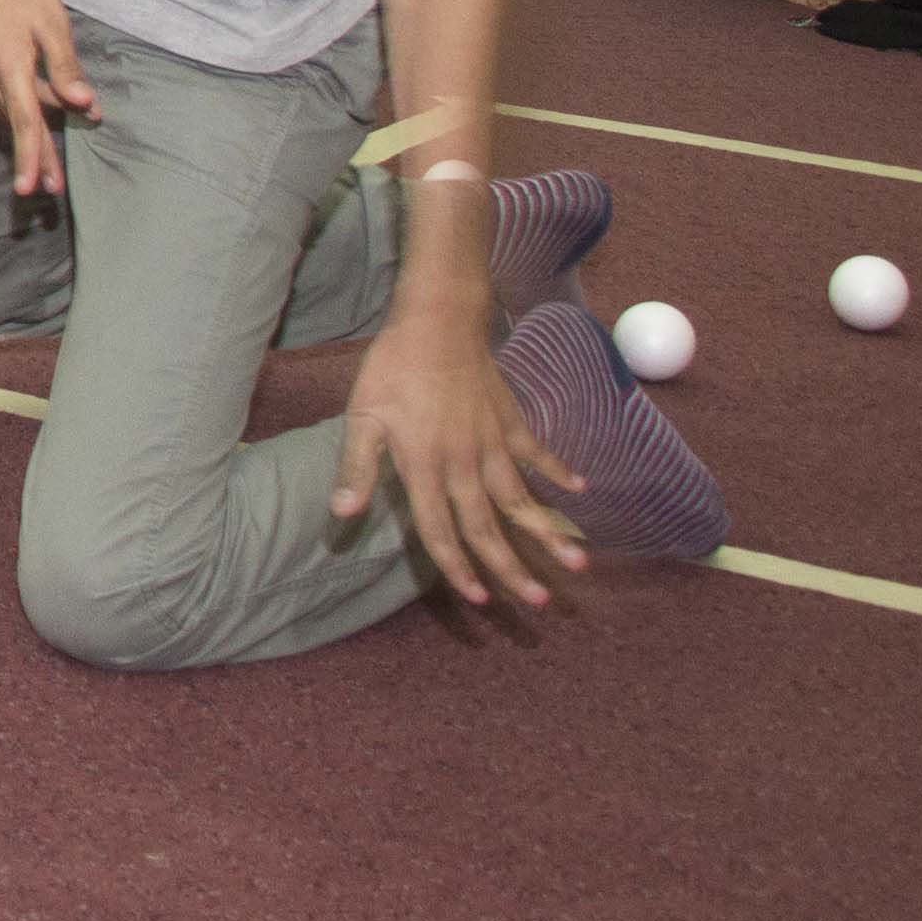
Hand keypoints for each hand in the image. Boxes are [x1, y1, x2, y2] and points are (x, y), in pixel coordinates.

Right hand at [0, 0, 91, 196]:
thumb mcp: (53, 23)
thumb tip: (83, 105)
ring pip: (6, 104)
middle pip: (15, 121)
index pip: (24, 123)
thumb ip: (65, 67)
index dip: (31, 157)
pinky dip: (16, 102)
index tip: (33, 189)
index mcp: (8, 65)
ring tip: (48, 154)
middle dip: (34, 154)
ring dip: (27, 128)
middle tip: (52, 189)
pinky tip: (31, 107)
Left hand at [331, 296, 585, 611]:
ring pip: (522, 498)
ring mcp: (493, 442)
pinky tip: (579, 490)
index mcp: (425, 466)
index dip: (457, 566)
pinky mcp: (510, 420)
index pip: (440, 529)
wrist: (436, 319)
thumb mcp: (361, 415)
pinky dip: (559, 472)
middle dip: (512, 567)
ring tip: (578, 561)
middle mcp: (464, 462)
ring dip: (549, 531)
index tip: (477, 599)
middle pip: (488, 525)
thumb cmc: (392, 367)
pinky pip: (538, 453)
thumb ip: (356, 467)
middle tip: (538, 601)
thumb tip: (341, 513)